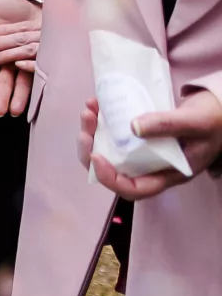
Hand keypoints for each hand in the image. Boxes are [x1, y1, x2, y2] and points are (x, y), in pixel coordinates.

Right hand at [0, 0, 39, 117]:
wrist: (33, 2)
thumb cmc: (7, 5)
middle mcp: (7, 59)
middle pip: (3, 81)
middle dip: (0, 97)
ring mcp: (24, 59)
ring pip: (20, 81)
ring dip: (17, 97)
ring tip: (14, 111)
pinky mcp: (41, 55)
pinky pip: (37, 70)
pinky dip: (34, 82)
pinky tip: (34, 95)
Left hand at [78, 90, 221, 198]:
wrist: (220, 109)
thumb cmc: (214, 120)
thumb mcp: (194, 121)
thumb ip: (167, 125)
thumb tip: (132, 127)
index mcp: (168, 173)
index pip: (134, 190)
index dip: (110, 179)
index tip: (96, 155)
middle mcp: (152, 166)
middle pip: (113, 170)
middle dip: (92, 148)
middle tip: (87, 122)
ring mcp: (143, 152)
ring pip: (108, 151)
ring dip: (92, 132)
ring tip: (89, 109)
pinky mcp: (138, 137)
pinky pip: (112, 135)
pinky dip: (100, 122)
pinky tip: (96, 105)